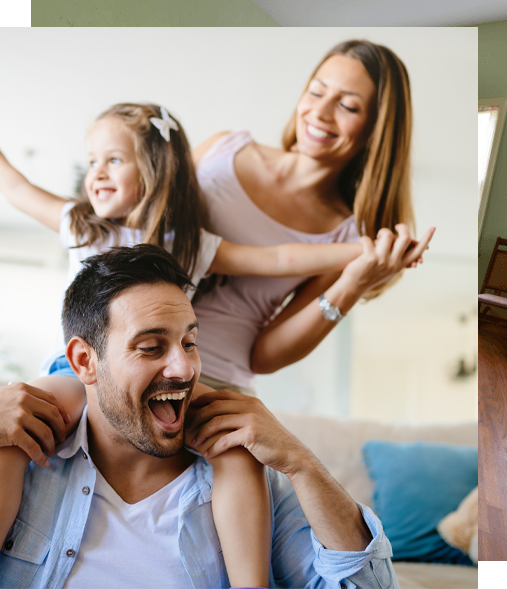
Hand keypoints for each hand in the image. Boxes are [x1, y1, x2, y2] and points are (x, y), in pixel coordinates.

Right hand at [0, 382, 70, 466]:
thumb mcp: (5, 395)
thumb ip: (22, 396)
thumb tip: (39, 402)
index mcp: (24, 389)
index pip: (51, 399)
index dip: (61, 411)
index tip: (67, 420)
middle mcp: (24, 400)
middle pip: (53, 414)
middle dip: (60, 428)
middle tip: (62, 438)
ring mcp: (19, 415)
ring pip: (46, 432)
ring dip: (51, 444)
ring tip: (51, 452)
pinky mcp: (13, 432)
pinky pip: (34, 447)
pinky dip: (41, 456)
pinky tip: (44, 463)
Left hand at [188, 390, 310, 476]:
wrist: (291, 454)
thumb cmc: (271, 440)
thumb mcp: (258, 420)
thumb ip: (243, 413)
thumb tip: (223, 412)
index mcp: (251, 401)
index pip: (222, 394)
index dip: (204, 399)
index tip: (192, 408)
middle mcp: (250, 406)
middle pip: (215, 406)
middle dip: (198, 417)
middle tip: (188, 429)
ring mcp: (251, 418)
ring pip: (217, 422)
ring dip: (202, 433)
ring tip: (194, 443)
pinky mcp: (251, 434)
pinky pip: (225, 439)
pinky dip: (213, 447)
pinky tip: (207, 454)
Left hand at [341, 224, 434, 293]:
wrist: (353, 287)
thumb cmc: (369, 275)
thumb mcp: (387, 269)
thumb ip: (396, 258)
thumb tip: (405, 244)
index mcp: (400, 265)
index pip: (417, 251)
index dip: (426, 239)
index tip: (433, 228)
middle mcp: (393, 263)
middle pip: (405, 239)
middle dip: (402, 228)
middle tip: (396, 226)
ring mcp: (382, 261)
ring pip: (388, 236)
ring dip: (382, 232)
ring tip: (376, 237)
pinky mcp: (369, 258)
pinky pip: (369, 239)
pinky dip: (364, 239)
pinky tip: (362, 242)